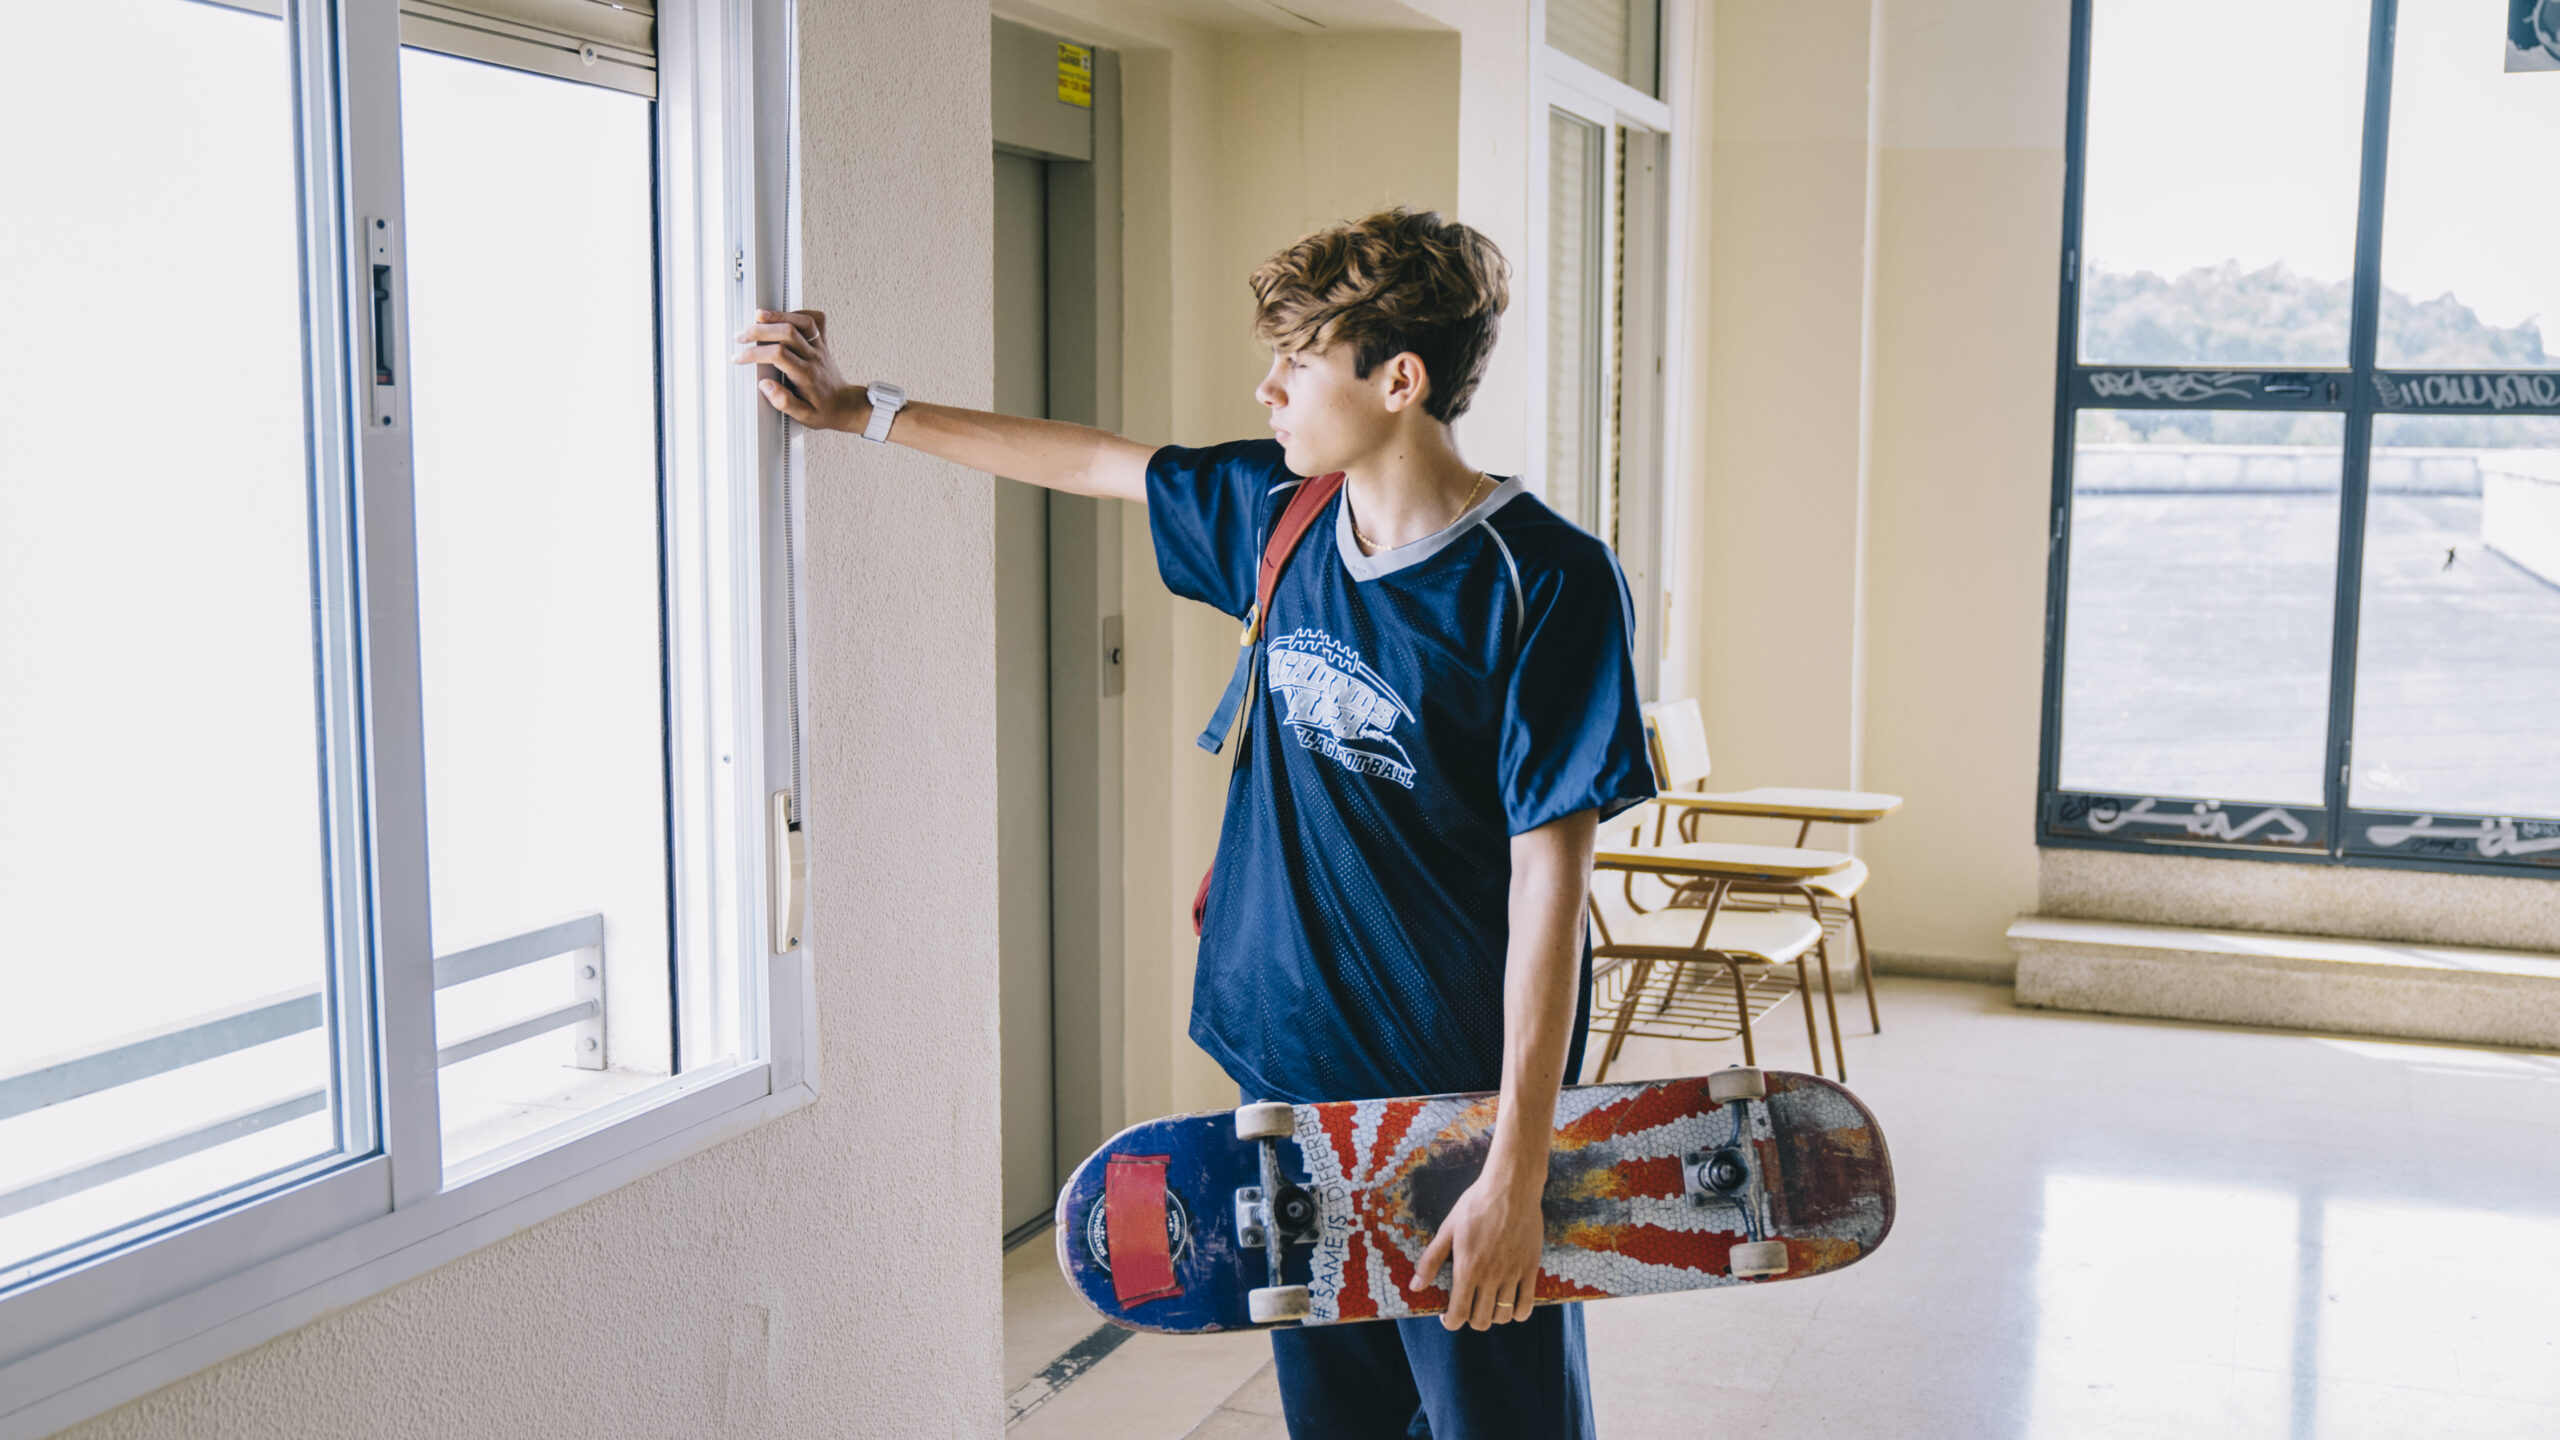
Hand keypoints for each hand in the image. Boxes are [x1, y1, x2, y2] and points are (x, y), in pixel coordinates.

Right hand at [732, 309, 867, 430]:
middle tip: (740, 336)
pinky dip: (798, 313)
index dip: (756, 353)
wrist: (846, 406)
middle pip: (788, 332)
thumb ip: (784, 402)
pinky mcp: (822, 342)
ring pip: (803, 321)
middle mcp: (814, 357)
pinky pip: (815, 320)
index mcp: (807, 375)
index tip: (740, 358)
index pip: (779, 355)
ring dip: (779, 315)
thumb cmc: (824, 411)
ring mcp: (820, 347)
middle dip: (760, 330)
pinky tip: (782, 317)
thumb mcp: (804, 416)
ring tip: (757, 316)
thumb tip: (765, 386)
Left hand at [1409, 1163, 1546, 1330]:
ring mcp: (1513, 1274)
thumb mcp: (1447, 1229)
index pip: (1459, 1315)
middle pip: (1482, 1321)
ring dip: (1493, 1317)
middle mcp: (1491, 1277)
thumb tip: (1415, 1287)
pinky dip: (1517, 1313)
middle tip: (1468, 1306)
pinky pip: (1526, 1306)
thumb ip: (1430, 1261)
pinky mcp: (1530, 1269)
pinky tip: (1510, 1303)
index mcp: (1467, 1269)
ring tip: (1488, 1304)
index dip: (1450, 1322)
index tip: (1448, 1317)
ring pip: (1504, 1317)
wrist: (1511, 1187)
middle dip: (1470, 1320)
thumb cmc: (1475, 1205)